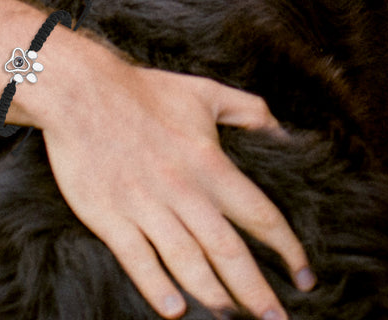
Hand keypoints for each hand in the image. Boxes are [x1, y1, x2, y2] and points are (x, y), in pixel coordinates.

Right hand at [42, 44, 314, 318]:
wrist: (83, 91)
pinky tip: (176, 310)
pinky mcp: (111, 217)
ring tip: (233, 317)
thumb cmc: (145, 91)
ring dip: (214, 296)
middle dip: (257, 291)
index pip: (260, 214)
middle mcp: (183, 190)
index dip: (287, 248)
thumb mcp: (206, 92)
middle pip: (229, 251)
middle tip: (279, 319)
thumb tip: (284, 133)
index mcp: (209, 163)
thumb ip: (249, 110)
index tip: (305, 275)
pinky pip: (138, 259)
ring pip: (188, 262)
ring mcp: (146, 206)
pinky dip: (157, 287)